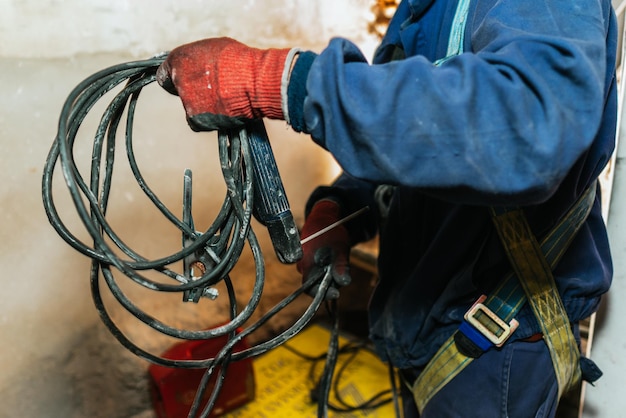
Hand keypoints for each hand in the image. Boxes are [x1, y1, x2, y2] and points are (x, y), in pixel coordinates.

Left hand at [156, 37, 290, 130]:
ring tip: (225, 99)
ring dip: (204, 107)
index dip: (177, 79)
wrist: (253, 82)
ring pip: (192, 108)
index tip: (185, 83)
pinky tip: (223, 112)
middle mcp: (178, 80)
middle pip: (181, 92)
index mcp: (178, 58)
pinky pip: (199, 122)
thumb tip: (200, 66)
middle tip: (214, 91)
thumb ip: (200, 58)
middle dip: (194, 93)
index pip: (165, 75)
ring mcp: (186, 101)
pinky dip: (209, 120)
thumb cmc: (239, 62)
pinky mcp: (196, 120)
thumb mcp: (215, 48)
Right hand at [297, 199, 351, 298]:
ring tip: (338, 263)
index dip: (322, 294)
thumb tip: (343, 283)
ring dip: (328, 276)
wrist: (322, 217)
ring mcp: (304, 262)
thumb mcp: (340, 249)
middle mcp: (302, 265)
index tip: (336, 293)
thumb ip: (341, 267)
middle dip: (329, 284)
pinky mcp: (308, 259)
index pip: (309, 288)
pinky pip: (316, 270)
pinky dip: (326, 269)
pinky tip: (334, 261)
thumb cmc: (331, 231)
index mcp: (307, 263)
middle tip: (342, 275)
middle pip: (315, 284)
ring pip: (317, 277)